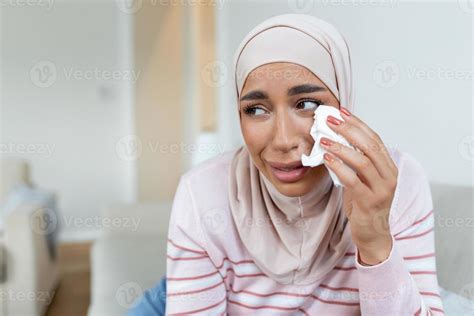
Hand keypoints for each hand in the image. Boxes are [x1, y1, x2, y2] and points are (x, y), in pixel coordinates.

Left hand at [320, 106, 397, 264]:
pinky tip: (326, 158)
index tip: (341, 112)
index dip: (357, 123)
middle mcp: (389, 176)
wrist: (373, 234)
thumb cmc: (365, 205)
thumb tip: (334, 140)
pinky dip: (339, 166)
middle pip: (369, 145)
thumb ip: (354, 163)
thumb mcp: (362, 179)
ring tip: (323, 138)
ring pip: (362, 161)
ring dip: (341, 147)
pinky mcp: (369, 201)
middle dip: (348, 129)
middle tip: (330, 120)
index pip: (374, 139)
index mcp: (389, 167)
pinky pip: (353, 179)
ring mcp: (381, 189)